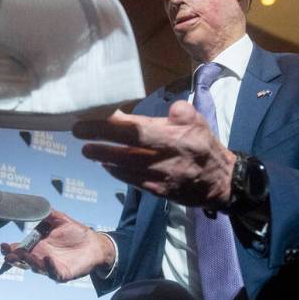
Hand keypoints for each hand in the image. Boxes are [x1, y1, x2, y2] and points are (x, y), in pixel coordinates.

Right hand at [0, 211, 113, 282]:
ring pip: (36, 267)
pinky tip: (47, 259)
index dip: (10, 249)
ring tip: (24, 254)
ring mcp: (51, 266)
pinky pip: (54, 273)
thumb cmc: (76, 232)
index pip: (19, 250)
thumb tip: (34, 206)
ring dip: (29, 262)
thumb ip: (47, 214)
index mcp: (38, 246)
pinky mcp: (63, 273)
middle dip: (14, 258)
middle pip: (23, 261)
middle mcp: (41, 258)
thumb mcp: (59, 219)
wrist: (94, 243)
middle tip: (8, 253)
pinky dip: (49, 267)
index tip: (3, 245)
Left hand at [72, 101, 235, 209]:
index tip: (96, 116)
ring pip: (126, 168)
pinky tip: (106, 165)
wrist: (220, 182)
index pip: (138, 130)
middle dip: (100, 140)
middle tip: (78, 132)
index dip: (114, 125)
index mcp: (175, 138)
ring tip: (87, 150)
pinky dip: (118, 173)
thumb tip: (171, 108)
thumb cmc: (204, 146)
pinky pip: (133, 181)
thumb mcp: (199, 122)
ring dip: (104, 158)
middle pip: (126, 149)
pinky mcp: (158, 191)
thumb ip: (183, 112)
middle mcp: (165, 159)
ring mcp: (160, 178)